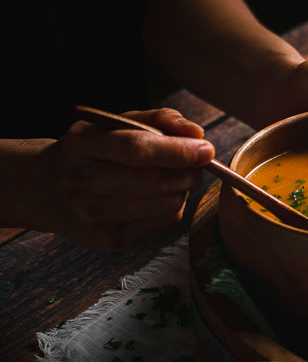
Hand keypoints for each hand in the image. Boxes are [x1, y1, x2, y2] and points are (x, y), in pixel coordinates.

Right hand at [37, 108, 213, 249]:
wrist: (46, 188)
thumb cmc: (93, 151)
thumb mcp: (115, 124)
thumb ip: (158, 121)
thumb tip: (197, 134)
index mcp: (82, 145)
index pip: (137, 149)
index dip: (178, 151)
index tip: (206, 150)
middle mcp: (80, 182)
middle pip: (154, 182)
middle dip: (189, 172)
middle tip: (199, 164)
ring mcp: (92, 216)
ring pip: (165, 204)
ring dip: (184, 190)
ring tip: (177, 179)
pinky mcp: (108, 240)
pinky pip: (163, 222)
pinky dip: (174, 207)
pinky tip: (160, 198)